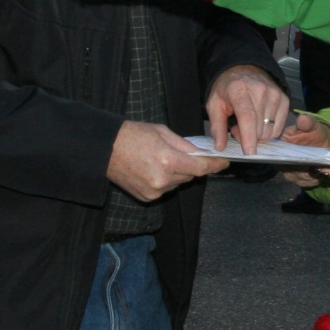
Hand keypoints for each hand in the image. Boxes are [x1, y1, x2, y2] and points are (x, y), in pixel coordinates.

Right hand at [107, 121, 228, 201]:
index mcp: (168, 161)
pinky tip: (151, 168)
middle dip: (190, 165)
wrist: (105, 149)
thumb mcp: (162, 132)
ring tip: (159, 159)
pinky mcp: (147, 197)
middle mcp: (163, 180)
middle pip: (190, 176)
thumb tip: (200, 153)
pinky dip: (164, 180)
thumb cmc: (132, 135)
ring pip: (177, 183)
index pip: (200, 168)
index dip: (215, 166)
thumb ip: (185, 145)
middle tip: (180, 153)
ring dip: (177, 173)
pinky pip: (165, 189)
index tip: (224, 163)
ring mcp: (154, 191)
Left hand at [207, 65, 290, 155]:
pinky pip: (279, 128)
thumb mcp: (214, 103)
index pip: (248, 117)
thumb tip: (220, 147)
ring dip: (258, 134)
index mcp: (239, 90)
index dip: (248, 137)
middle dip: (248, 137)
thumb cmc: (228, 88)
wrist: (245, 69)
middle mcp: (261, 91)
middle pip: (260, 128)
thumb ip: (217, 126)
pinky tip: (259, 123)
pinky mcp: (284, 99)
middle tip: (237, 129)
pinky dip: (268, 131)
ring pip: (270, 131)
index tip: (249, 152)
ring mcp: (275, 95)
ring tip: (248, 124)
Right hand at [281, 114, 329, 187]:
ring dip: (305, 174)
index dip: (283, 155)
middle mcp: (279, 157)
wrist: (324, 145)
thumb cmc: (315, 133)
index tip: (296, 157)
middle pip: (283, 166)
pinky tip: (318, 174)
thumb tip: (302, 118)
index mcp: (280, 142)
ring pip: (293, 176)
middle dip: (297, 166)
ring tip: (316, 168)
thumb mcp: (313, 126)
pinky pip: (302, 182)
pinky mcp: (296, 178)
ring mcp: (287, 169)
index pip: (274, 151)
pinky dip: (311, 180)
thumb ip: (308, 122)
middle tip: (311, 164)